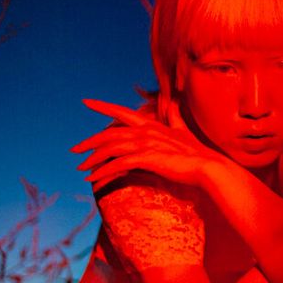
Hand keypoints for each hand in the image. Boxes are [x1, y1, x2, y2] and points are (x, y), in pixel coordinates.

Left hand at [71, 98, 225, 190]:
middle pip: (109, 133)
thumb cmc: (196, 153)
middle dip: (89, 141)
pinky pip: (117, 164)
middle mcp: (145, 131)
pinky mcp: (146, 158)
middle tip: (74, 149)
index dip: (103, 105)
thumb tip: (174, 103)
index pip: (122, 111)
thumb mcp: (183, 131)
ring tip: (81, 170)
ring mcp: (145, 144)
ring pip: (110, 148)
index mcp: (151, 125)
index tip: (86, 102)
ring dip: (92, 159)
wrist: (208, 167)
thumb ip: (174, 117)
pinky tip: (93, 180)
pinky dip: (102, 172)